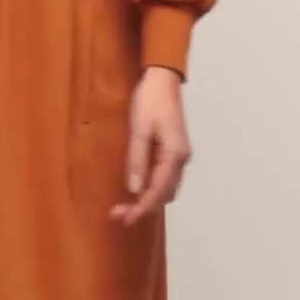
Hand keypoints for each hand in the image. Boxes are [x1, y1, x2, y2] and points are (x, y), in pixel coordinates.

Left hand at [109, 66, 191, 224]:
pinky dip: (152, 190)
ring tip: (124, 207)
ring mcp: (179, 156)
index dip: (142, 208)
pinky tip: (137, 192)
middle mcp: (181, 159)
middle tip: (118, 215)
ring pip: (166, 189)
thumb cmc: (150, 100)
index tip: (125, 220)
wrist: (162, 80)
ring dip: (147, 201)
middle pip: (164, 194)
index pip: (158, 190)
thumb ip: (137, 161)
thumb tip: (134, 189)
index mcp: (175, 154)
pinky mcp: (173, 152)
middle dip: (143, 207)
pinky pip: (164, 179)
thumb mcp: (139, 130)